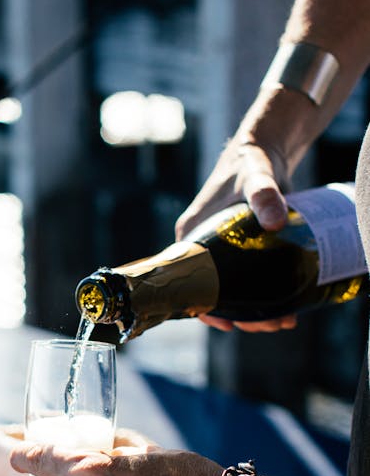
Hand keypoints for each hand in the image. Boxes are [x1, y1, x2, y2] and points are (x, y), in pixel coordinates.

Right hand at [175, 116, 296, 331]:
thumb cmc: (249, 163)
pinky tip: (285, 309)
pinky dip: (263, 296)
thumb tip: (276, 221)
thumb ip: (264, 194)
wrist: (264, 151)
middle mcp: (202, 248)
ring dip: (254, 310)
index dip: (205, 308)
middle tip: (268, 324)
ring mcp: (222, 251)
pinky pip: (248, 280)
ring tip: (282, 321)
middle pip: (215, 292)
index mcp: (191, 236)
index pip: (189, 281)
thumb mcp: (255, 178)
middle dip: (240, 314)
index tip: (226, 324)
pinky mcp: (241, 251)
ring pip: (233, 290)